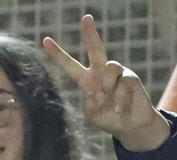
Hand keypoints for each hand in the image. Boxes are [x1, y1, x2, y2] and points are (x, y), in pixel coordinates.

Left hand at [43, 16, 169, 151]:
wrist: (130, 125)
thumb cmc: (109, 118)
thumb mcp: (92, 114)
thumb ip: (90, 103)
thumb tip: (97, 90)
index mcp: (87, 81)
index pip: (70, 65)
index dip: (58, 54)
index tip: (45, 40)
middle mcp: (102, 73)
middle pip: (96, 49)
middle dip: (91, 34)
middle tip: (86, 17)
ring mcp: (118, 74)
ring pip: (110, 66)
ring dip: (108, 85)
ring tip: (109, 100)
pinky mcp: (131, 78)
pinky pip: (123, 82)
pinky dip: (119, 98)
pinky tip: (118, 108)